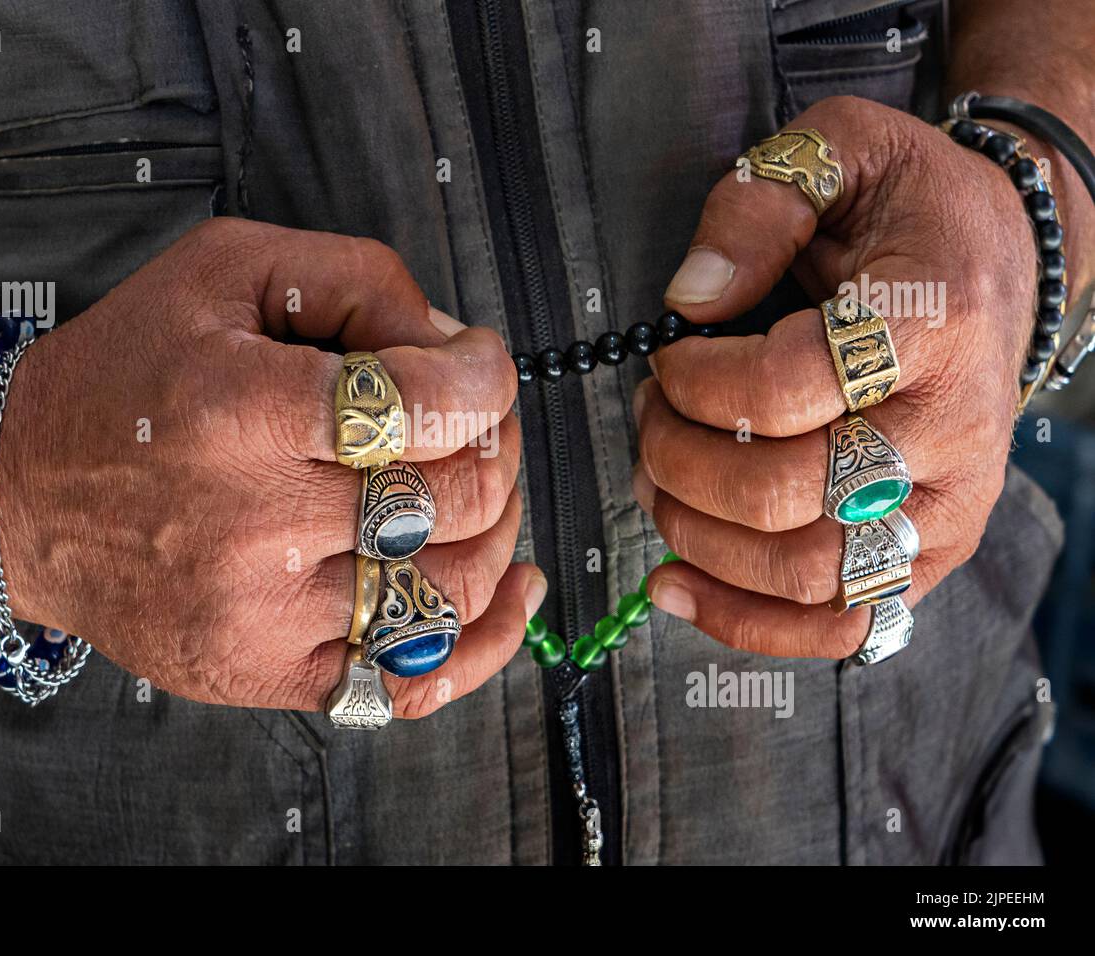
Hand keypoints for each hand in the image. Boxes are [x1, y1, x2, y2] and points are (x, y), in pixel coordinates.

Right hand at [0, 217, 543, 714]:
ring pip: (453, 586)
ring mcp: (262, 613)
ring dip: (497, 527)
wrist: (19, 496)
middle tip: (472, 422)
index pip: (430, 404)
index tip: (475, 365)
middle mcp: (253, 522)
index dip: (485, 375)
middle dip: (495, 444)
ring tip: (471, 488)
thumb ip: (358, 280)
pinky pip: (410, 680)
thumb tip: (455, 349)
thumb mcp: (225, 269)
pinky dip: (483, 638)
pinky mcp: (265, 672)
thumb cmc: (125, 376)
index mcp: (242, 410)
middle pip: (459, 495)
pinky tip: (509, 591)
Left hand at [635, 95, 1045, 657]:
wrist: (1003, 263)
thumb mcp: (842, 151)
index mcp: (931, 322)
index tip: (666, 357)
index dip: (694, 384)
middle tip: (649, 419)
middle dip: (681, 462)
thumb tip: (688, 301)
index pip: (781, 389)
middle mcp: (951, 429)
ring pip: (806, 571)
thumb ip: (758, 206)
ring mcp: (949, 504)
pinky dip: (747, 621)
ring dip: (700, 539)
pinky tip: (674, 588)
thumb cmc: (911, 211)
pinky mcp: (933, 552)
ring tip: (657, 486)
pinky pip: (841, 623)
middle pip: (784, 493)